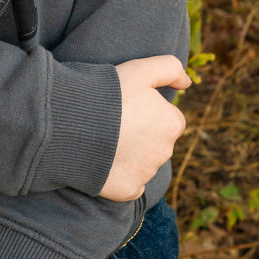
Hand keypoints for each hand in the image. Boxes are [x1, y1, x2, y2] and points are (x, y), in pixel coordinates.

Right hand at [101, 54, 190, 201]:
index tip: (127, 108)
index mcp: (172, 123)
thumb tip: (187, 82)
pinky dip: (119, 176)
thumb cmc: (107, 94)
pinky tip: (102, 161)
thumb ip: (169, 68)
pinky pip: (130, 184)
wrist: (72, 124)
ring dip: (129, 154)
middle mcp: (165, 151)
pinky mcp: (129, 190)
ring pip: (143, 163)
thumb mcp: (140, 69)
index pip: (170, 120)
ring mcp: (147, 173)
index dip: (148, 112)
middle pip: (157, 143)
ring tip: (102, 139)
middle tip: (112, 123)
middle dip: (141, 135)